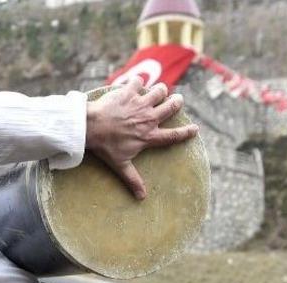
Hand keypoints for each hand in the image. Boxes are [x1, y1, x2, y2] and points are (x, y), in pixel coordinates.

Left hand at [85, 80, 198, 198]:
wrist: (90, 127)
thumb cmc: (105, 147)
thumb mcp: (120, 165)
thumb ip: (133, 179)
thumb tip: (142, 197)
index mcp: (149, 136)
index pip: (173, 135)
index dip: (187, 133)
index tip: (195, 129)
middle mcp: (148, 118)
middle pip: (172, 106)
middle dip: (177, 102)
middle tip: (176, 101)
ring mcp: (140, 104)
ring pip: (160, 91)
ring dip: (160, 90)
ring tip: (157, 92)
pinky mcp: (129, 92)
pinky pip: (139, 81)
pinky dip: (137, 82)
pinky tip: (134, 85)